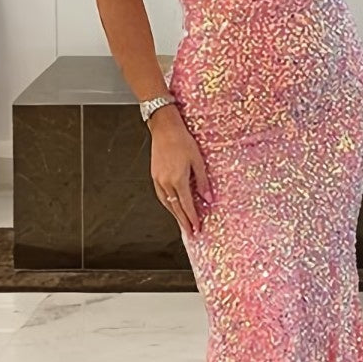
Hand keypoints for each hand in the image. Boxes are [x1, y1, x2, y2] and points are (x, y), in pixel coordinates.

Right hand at [150, 114, 212, 237]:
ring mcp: (158, 180)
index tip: (197, 228)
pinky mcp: (155, 176)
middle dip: (184, 221)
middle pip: (176, 208)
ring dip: (175, 215)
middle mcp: (166, 182)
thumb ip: (203, 182)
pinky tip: (172, 206)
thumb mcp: (198, 161)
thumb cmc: (182, 141)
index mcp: (178, 180)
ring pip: (167, 203)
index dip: (193, 218)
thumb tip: (208, 198)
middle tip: (190, 232)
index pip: (187, 205)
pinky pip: (161, 195)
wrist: (165, 128)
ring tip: (182, 223)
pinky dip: (168, 204)